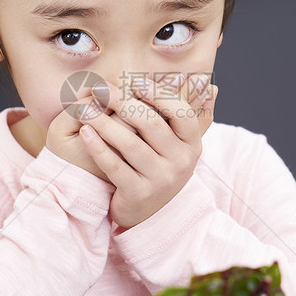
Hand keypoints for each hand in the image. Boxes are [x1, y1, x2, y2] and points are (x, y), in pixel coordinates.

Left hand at [77, 73, 217, 227]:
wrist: (152, 214)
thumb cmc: (161, 166)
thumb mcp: (178, 144)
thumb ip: (191, 116)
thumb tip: (211, 87)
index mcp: (192, 144)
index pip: (180, 112)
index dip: (157, 94)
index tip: (133, 81)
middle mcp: (181, 162)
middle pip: (151, 124)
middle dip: (122, 102)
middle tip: (100, 89)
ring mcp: (161, 180)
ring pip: (130, 144)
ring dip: (104, 122)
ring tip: (84, 108)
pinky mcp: (139, 194)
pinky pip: (115, 166)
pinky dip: (98, 147)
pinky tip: (84, 132)